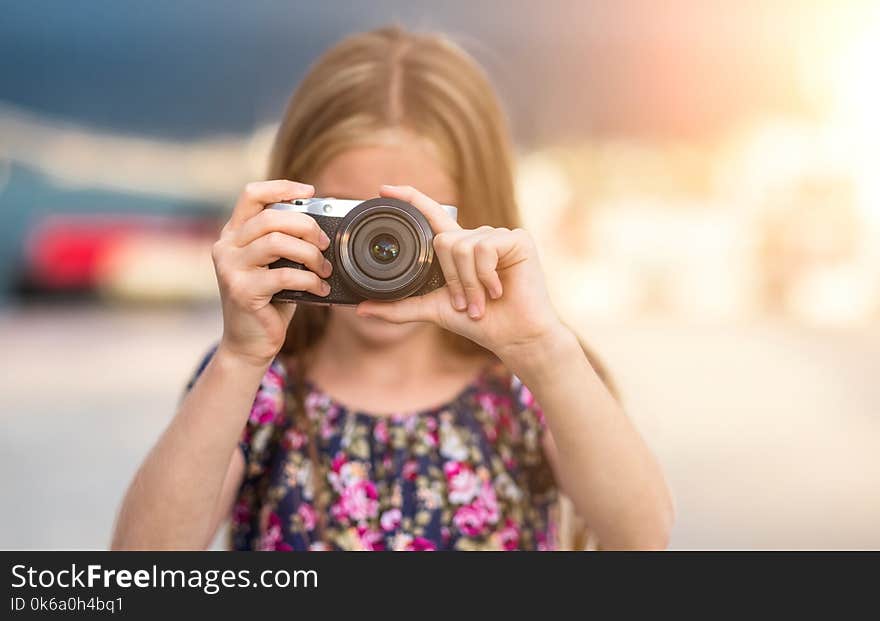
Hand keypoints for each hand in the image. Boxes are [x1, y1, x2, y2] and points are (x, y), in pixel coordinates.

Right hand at [212, 180, 332, 364]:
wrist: (249, 344)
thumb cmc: (268, 302)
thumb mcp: (274, 266)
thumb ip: (286, 243)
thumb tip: (323, 226)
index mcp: (234, 234)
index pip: (252, 194)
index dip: (282, 187)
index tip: (310, 191)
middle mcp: (226, 246)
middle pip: (271, 217)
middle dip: (307, 227)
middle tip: (326, 244)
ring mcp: (229, 268)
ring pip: (276, 242)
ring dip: (310, 254)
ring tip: (325, 270)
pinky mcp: (241, 291)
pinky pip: (284, 275)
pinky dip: (309, 281)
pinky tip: (320, 289)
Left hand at [356, 185, 567, 362]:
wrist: (514, 335)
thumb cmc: (479, 323)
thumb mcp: (433, 310)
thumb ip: (399, 307)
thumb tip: (361, 309)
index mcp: (459, 248)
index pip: (431, 215)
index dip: (409, 199)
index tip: (383, 190)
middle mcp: (477, 237)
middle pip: (443, 240)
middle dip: (451, 279)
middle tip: (465, 303)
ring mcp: (498, 235)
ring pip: (461, 246)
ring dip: (468, 282)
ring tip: (481, 300)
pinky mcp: (517, 239)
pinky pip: (483, 248)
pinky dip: (485, 275)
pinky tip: (498, 289)